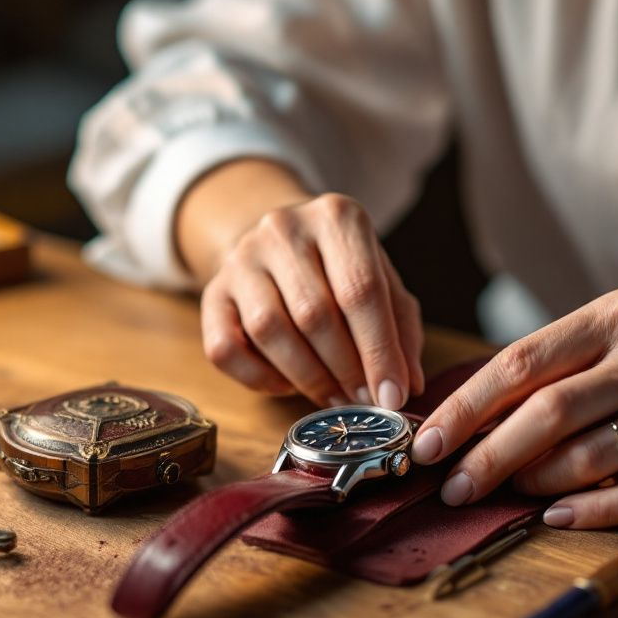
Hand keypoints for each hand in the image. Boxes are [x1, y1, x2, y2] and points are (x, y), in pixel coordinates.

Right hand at [198, 192, 423, 407]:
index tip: (392, 396)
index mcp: (336, 217)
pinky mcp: (212, 292)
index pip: (361, 290)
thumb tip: (405, 385)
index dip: (379, 351)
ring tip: (333, 396)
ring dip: (306, 377)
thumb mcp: (382, 282)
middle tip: (363, 400)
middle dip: (344, 369)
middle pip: (314, 313)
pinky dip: (259, 378)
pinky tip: (287, 383)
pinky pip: (225, 349)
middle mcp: (283, 228)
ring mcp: (240, 258)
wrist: (278, 243)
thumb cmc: (340, 269)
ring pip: (268, 330)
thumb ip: (400, 330)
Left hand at [409, 290, 617, 528]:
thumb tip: (473, 413)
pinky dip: (588, 512)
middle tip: (451, 486)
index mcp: (614, 318)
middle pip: (547, 414)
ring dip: (534, 482)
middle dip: (487, 457)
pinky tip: (555, 516)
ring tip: (505, 494)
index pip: (519, 364)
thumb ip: (558, 361)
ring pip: (586, 458)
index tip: (426, 442)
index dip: (465, 409)